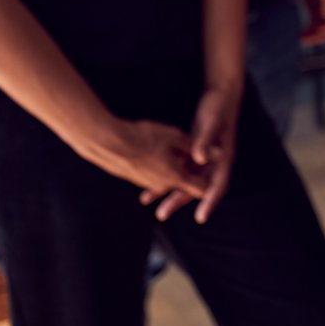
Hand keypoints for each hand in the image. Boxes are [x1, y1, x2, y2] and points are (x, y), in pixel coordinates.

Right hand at [82, 117, 208, 203]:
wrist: (107, 143)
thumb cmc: (144, 137)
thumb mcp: (175, 136)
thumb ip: (195, 147)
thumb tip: (216, 154)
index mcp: (176, 177)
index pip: (201, 189)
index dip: (211, 183)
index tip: (217, 174)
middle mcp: (162, 185)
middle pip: (184, 185)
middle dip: (194, 176)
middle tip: (199, 162)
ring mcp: (146, 182)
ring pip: (168, 179)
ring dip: (176, 169)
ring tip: (178, 154)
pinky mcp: (134, 177)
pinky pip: (154, 175)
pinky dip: (161, 167)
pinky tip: (160, 152)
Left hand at [142, 85, 240, 223]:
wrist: (221, 93)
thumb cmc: (218, 107)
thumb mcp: (211, 122)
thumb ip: (204, 140)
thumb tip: (199, 159)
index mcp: (223, 157)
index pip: (218, 185)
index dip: (209, 201)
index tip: (200, 217)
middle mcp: (213, 161)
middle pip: (197, 187)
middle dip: (179, 200)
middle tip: (162, 214)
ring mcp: (203, 157)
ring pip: (185, 179)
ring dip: (168, 189)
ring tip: (146, 199)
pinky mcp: (193, 151)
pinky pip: (178, 168)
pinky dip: (165, 174)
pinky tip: (149, 177)